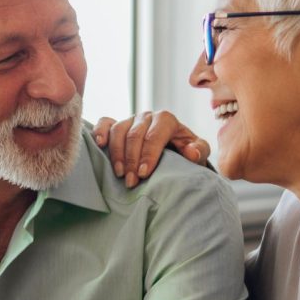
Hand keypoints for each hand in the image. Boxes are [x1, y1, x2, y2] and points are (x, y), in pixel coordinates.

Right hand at [92, 111, 210, 187]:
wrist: (173, 149)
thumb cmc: (185, 152)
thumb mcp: (198, 152)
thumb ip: (199, 150)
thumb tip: (191, 152)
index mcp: (166, 120)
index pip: (155, 135)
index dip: (148, 154)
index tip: (144, 174)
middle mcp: (147, 117)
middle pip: (134, 135)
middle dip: (132, 160)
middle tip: (131, 182)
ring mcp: (130, 119)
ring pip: (118, 130)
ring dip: (116, 153)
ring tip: (119, 174)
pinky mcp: (117, 125)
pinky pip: (105, 123)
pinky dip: (100, 132)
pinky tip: (99, 145)